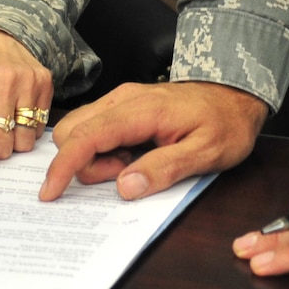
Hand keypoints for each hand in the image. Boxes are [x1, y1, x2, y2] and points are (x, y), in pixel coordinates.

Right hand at [39, 80, 266, 201]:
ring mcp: (123, 100)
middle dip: (86, 164)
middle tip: (126, 176)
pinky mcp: (125, 106)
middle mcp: (124, 99)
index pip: (87, 136)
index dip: (64, 166)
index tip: (50, 194)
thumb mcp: (206, 153)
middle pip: (73, 132)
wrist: (238, 94)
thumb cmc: (226, 123)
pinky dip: (104, 150)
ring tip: (135, 166)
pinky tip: (132, 157)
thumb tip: (124, 188)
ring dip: (96, 159)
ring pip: (82, 130)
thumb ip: (165, 169)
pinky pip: (97, 129)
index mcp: (141, 109)